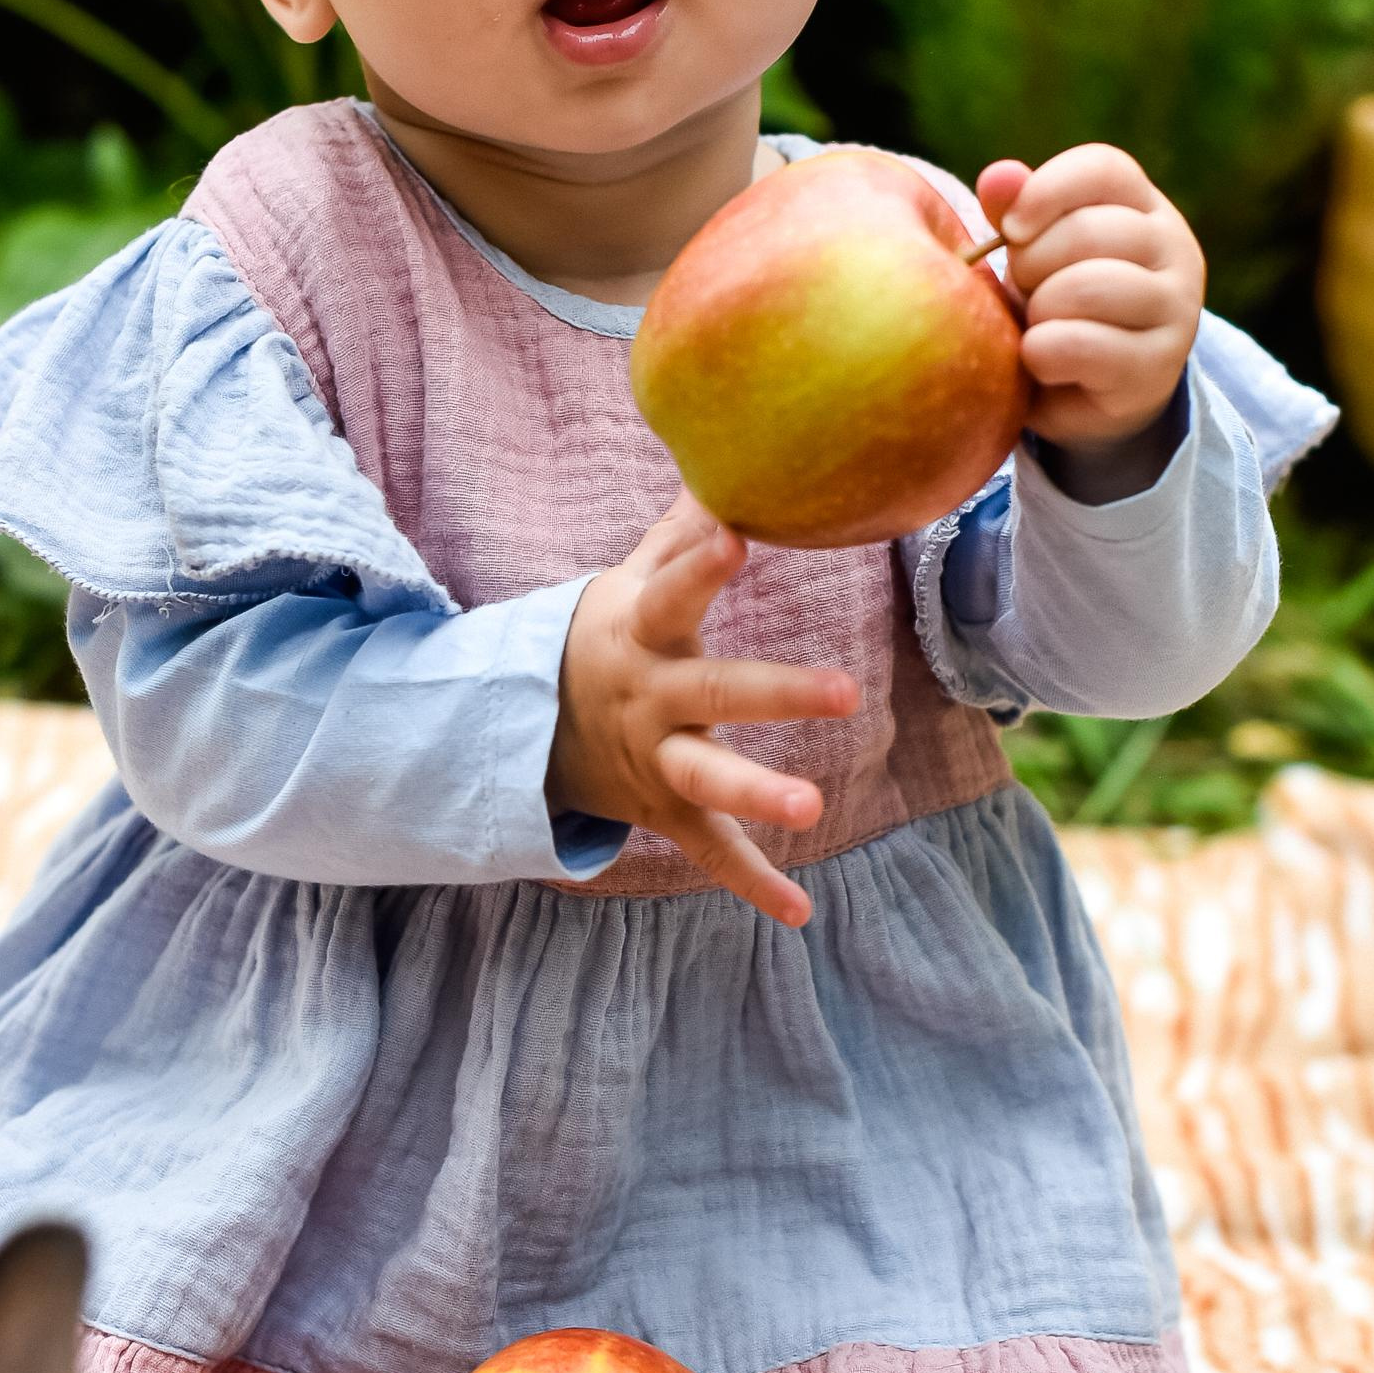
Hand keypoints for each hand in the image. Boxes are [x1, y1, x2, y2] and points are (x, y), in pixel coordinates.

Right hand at [549, 498, 857, 928]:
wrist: (526, 728)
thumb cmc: (605, 637)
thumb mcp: (629, 582)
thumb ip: (682, 530)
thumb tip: (728, 459)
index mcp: (641, 632)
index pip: (671, 591)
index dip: (700, 565)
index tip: (734, 536)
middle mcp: (649, 699)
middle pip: (715, 694)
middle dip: (777, 693)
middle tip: (847, 692)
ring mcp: (654, 760)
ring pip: (706, 781)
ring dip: (757, 796)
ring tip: (814, 810)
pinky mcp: (662, 811)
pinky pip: (709, 852)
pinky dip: (753, 883)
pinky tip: (802, 912)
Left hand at [975, 144, 1203, 454]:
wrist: (1088, 392)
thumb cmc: (1057, 304)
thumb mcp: (1034, 251)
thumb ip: (1016, 211)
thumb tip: (997, 177)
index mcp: (1143, 205)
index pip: (1103, 169)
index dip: (1047, 191)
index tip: (1010, 228)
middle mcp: (1172, 247)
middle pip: (1089, 230)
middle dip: (1032, 262)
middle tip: (1025, 290)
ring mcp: (1176, 306)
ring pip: (1090, 286)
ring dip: (1041, 309)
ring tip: (1037, 325)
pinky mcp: (1159, 365)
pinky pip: (1085, 346)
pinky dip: (1043, 352)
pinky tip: (1040, 359)